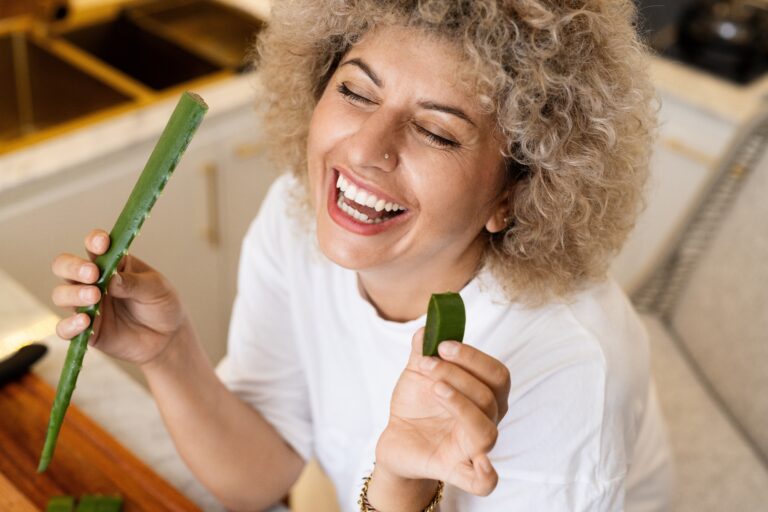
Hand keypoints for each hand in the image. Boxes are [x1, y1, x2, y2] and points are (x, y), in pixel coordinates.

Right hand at [50, 228, 188, 365]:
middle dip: (74, 267)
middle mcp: (93, 282)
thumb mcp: (156, 288)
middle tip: (93, 274)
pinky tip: (85, 322)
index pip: (93, 246)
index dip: (94, 241)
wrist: (168, 336)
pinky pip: (65, 328)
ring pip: (61, 295)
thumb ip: (134, 282)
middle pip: (64, 267)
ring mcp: (87, 306)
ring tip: (95, 296)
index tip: (102, 244)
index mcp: (112, 264)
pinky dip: (70, 325)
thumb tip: (112, 279)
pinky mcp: (86, 331)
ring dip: (74, 294)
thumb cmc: (161, 305)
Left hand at [374, 328, 510, 497]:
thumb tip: (428, 327)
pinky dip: (485, 474)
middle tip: (428, 363)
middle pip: (491, 398)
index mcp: (485, 395)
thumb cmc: (417, 403)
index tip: (443, 343)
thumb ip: (425, 347)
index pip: (497, 374)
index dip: (473, 357)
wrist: (397, 437)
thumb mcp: (418, 371)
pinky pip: (483, 482)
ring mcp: (473, 448)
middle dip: (459, 374)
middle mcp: (487, 420)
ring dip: (460, 404)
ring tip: (434, 388)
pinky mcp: (455, 469)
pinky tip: (477, 460)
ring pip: (486, 432)